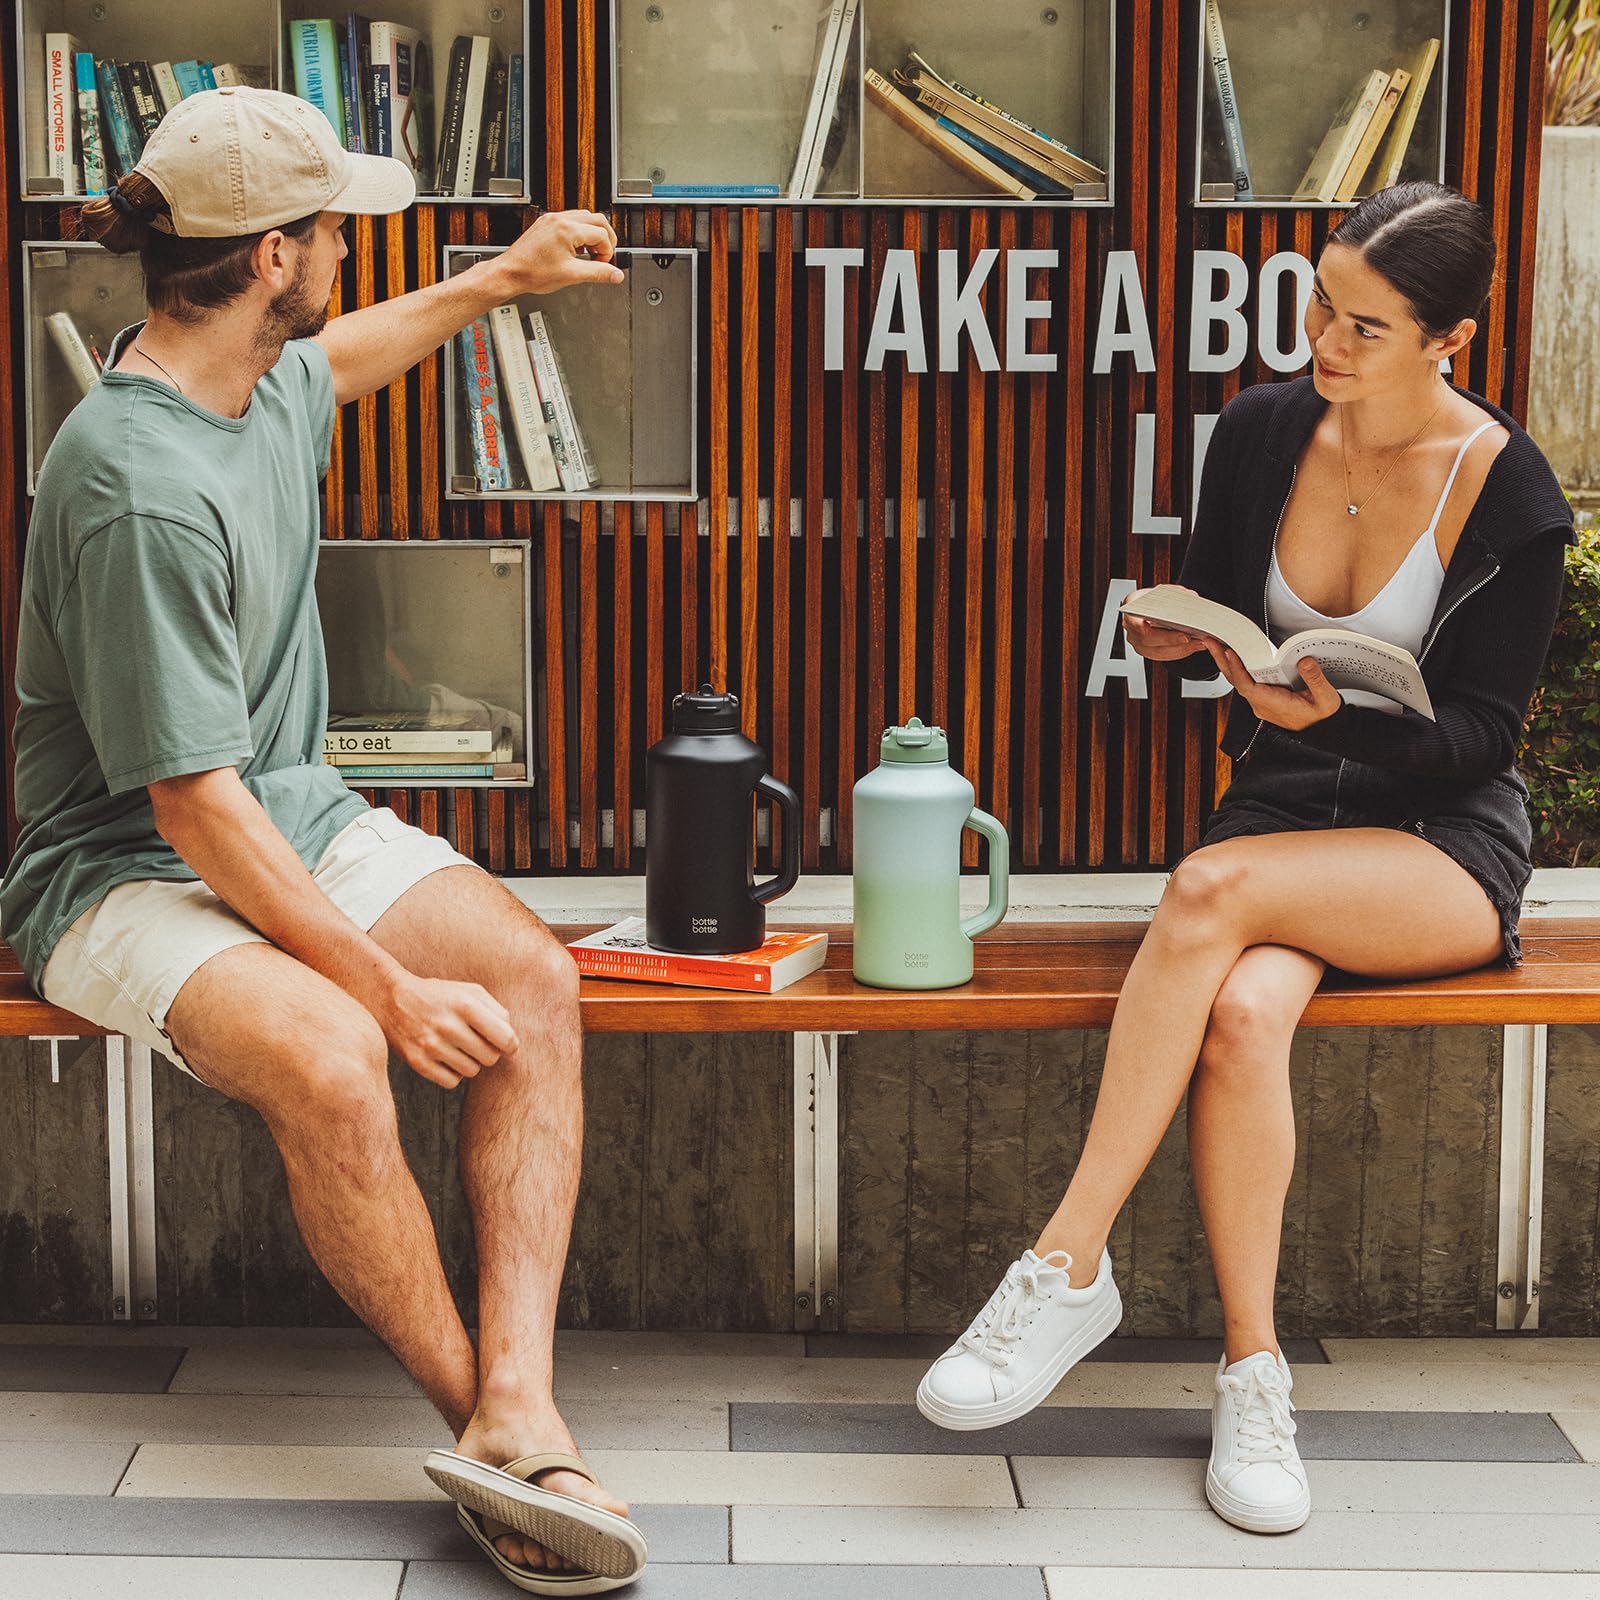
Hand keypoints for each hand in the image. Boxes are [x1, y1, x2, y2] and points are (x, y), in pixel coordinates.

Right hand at [375, 972, 519, 1089]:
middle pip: (490, 1058)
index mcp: (465, 1004)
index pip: (505, 1038)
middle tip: (478, 1043)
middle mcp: (448, 1025)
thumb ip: (497, 1011)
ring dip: (471, 1062)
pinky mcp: (418, 1062)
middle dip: (489, 1052)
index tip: (506, 1044)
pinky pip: (452, 1082)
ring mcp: (431, 1045)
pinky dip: (453, 1073)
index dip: (511, 1045)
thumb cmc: (440, 996)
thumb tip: (511, 1039)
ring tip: (459, 1048)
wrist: (393, 1000)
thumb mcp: (470, 991)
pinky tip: (446, 1058)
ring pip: (472, 1071)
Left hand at [491, 209, 623, 295]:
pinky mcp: (547, 223)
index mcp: (568, 230)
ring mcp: (552, 219)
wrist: (511, 272)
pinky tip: (577, 249)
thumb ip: (598, 273)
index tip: (603, 265)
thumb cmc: (533, 273)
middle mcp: (560, 219)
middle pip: (598, 220)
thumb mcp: (572, 275)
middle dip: (606, 239)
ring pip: (585, 217)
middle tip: (604, 256)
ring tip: (590, 254)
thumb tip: (616, 275)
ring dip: (593, 234)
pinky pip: (571, 220)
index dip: (608, 252)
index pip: (602, 234)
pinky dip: (580, 232)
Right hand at [1121, 586, 1208, 660]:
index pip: (1138, 625)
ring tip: (1199, 643)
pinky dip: (1180, 652)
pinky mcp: (1147, 650)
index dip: (1158, 632)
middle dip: (1172, 641)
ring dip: (1180, 649)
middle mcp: (1130, 629)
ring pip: (1157, 652)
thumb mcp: (1164, 591)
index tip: (1182, 634)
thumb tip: (1192, 599)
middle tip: (1191, 639)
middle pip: (1149, 641)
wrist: (1148, 605)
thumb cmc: (1154, 598)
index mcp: (1130, 610)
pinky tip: (1194, 646)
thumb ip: (1177, 594)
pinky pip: (1163, 655)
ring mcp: (1137, 642)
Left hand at [1204, 641, 1344, 730]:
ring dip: (1225, 662)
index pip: (1247, 686)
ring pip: (1237, 680)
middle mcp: (1261, 704)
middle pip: (1235, 681)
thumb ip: (1315, 680)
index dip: (1237, 669)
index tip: (1230, 653)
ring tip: (1215, 643)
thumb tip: (1304, 661)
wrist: (1320, 731)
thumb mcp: (1325, 699)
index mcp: (1272, 704)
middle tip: (1210, 641)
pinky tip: (1231, 654)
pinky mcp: (1263, 697)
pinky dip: (1236, 666)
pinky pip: (1244, 680)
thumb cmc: (1322, 717)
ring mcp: (1260, 701)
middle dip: (1221, 660)